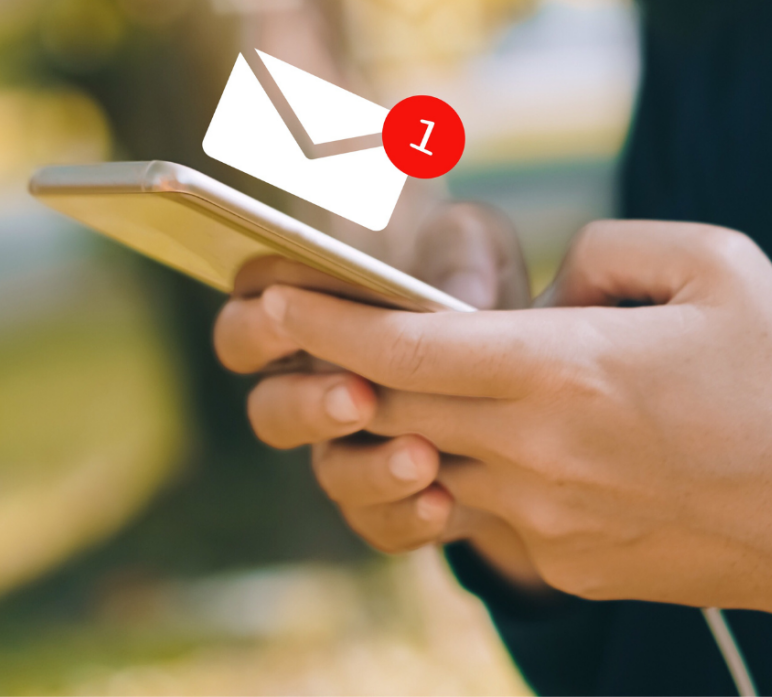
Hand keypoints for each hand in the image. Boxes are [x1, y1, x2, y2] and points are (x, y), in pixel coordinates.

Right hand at [217, 202, 545, 589]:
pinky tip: (442, 501)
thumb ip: (462, 249)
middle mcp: (313, 389)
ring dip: (366, 469)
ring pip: (328, 475)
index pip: (246, 317)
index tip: (288, 306)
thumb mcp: (474, 246)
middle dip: (304, 404)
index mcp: (304, 316)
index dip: (257, 314)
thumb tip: (460, 294)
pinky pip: (381, 524)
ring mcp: (349, 450)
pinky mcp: (394, 500)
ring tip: (420, 456)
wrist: (525, 370)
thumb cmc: (470, 282)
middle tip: (355, 396)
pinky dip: (407, 517)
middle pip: (268, 409)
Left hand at [230, 220, 771, 648]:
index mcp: (564, 368)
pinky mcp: (558, 564)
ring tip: (387, 387)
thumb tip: (542, 290)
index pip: (402, 346)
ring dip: (392, 426)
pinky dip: (460, 472)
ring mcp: (541, 518)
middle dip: (334, 368)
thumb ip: (605, 249)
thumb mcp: (715, 266)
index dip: (325, 321)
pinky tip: (480, 442)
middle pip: (390, 405)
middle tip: (294, 334)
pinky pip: (476, 511)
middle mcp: (535, 449)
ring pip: (421, 464)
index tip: (271, 301)